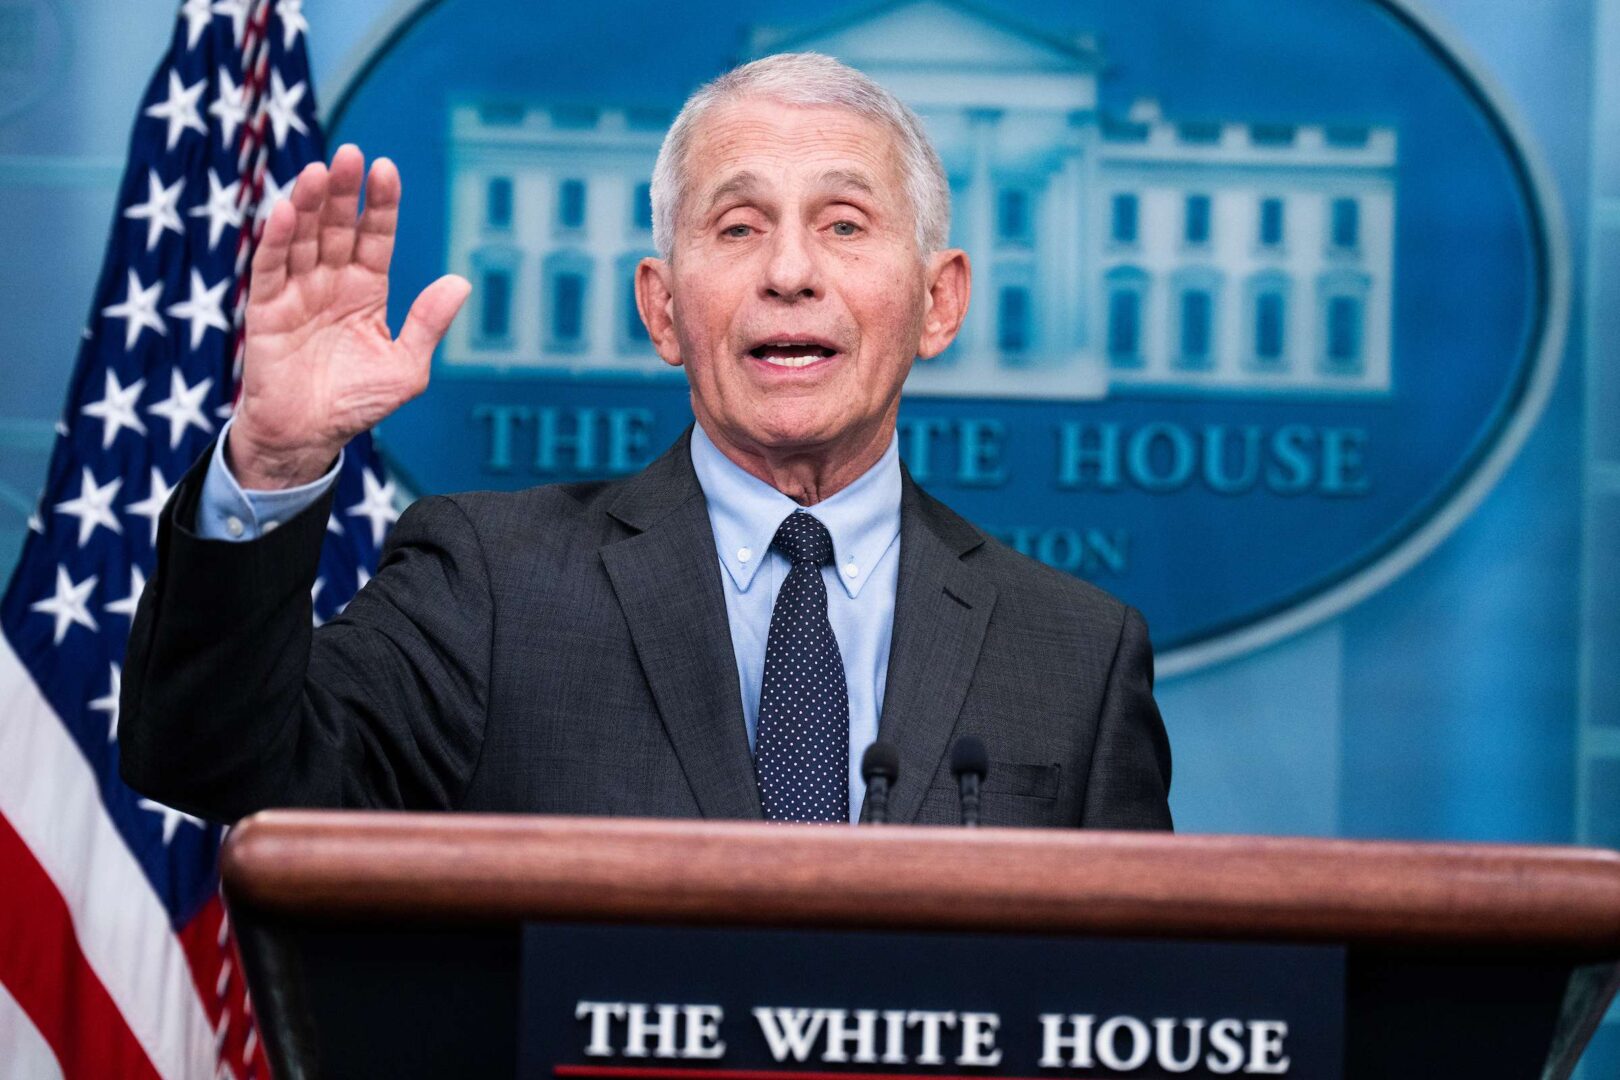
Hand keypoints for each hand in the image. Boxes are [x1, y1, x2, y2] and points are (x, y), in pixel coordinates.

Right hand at [230, 145, 470, 488]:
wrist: (309, 437)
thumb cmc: (358, 403)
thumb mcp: (406, 367)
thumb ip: (428, 323)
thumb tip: (461, 282)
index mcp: (367, 290)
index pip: (375, 237)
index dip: (380, 205)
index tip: (387, 169)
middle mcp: (331, 282)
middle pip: (338, 227)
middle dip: (344, 191)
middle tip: (350, 155)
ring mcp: (297, 292)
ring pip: (303, 237)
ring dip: (310, 204)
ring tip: (319, 172)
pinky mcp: (266, 309)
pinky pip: (270, 267)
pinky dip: (277, 240)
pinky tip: (286, 212)